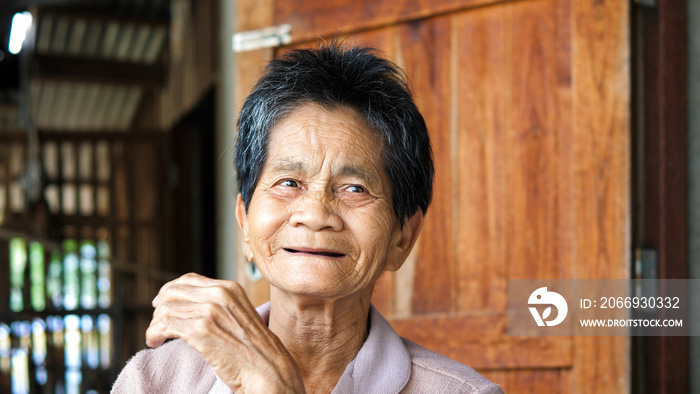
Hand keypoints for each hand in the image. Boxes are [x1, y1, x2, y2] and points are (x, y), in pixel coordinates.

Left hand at [146, 273, 305, 392]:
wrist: (268, 369)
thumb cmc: (255, 350)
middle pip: (173, 291)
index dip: (170, 291)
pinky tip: (155, 343)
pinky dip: (153, 334)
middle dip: (160, 308)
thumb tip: (190, 306)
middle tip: (157, 323)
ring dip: (155, 324)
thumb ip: (219, 306)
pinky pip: (163, 326)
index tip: (161, 304)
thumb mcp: (239, 316)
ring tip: (155, 338)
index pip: (188, 280)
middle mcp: (219, 294)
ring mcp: (210, 311)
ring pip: (165, 309)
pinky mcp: (200, 331)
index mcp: (230, 288)